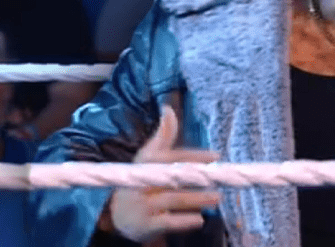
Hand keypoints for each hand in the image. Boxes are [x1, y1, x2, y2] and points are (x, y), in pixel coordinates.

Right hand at [110, 106, 220, 242]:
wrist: (116, 215)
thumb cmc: (141, 179)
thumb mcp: (148, 157)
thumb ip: (163, 135)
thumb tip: (168, 108)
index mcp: (145, 163)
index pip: (170, 157)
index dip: (193, 156)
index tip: (215, 156)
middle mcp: (142, 183)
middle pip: (173, 179)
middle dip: (196, 177)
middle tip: (218, 178)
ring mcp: (143, 205)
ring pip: (173, 200)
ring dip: (197, 199)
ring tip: (217, 198)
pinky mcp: (146, 226)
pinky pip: (167, 223)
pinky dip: (184, 222)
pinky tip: (200, 219)